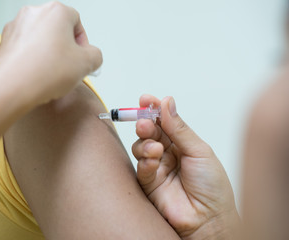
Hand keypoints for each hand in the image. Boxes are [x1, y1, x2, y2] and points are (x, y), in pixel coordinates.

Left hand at [0, 1, 101, 105]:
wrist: (11, 88)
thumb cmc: (44, 72)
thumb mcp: (87, 64)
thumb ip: (96, 56)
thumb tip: (92, 57)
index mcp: (56, 11)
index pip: (77, 22)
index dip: (83, 43)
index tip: (82, 58)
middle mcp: (34, 13)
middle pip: (58, 29)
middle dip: (66, 48)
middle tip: (69, 67)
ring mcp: (16, 27)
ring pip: (41, 39)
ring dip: (50, 54)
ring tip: (52, 74)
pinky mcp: (5, 42)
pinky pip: (26, 48)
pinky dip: (34, 59)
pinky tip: (38, 75)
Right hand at [132, 94, 238, 238]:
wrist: (209, 219)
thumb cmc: (212, 186)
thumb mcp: (199, 150)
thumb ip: (179, 128)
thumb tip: (167, 102)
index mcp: (182, 142)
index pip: (164, 120)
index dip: (154, 109)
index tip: (146, 99)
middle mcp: (168, 152)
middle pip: (150, 130)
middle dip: (145, 122)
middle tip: (146, 121)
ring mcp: (157, 166)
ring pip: (141, 145)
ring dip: (145, 141)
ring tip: (155, 146)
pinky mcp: (149, 182)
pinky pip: (141, 165)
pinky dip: (145, 159)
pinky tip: (154, 159)